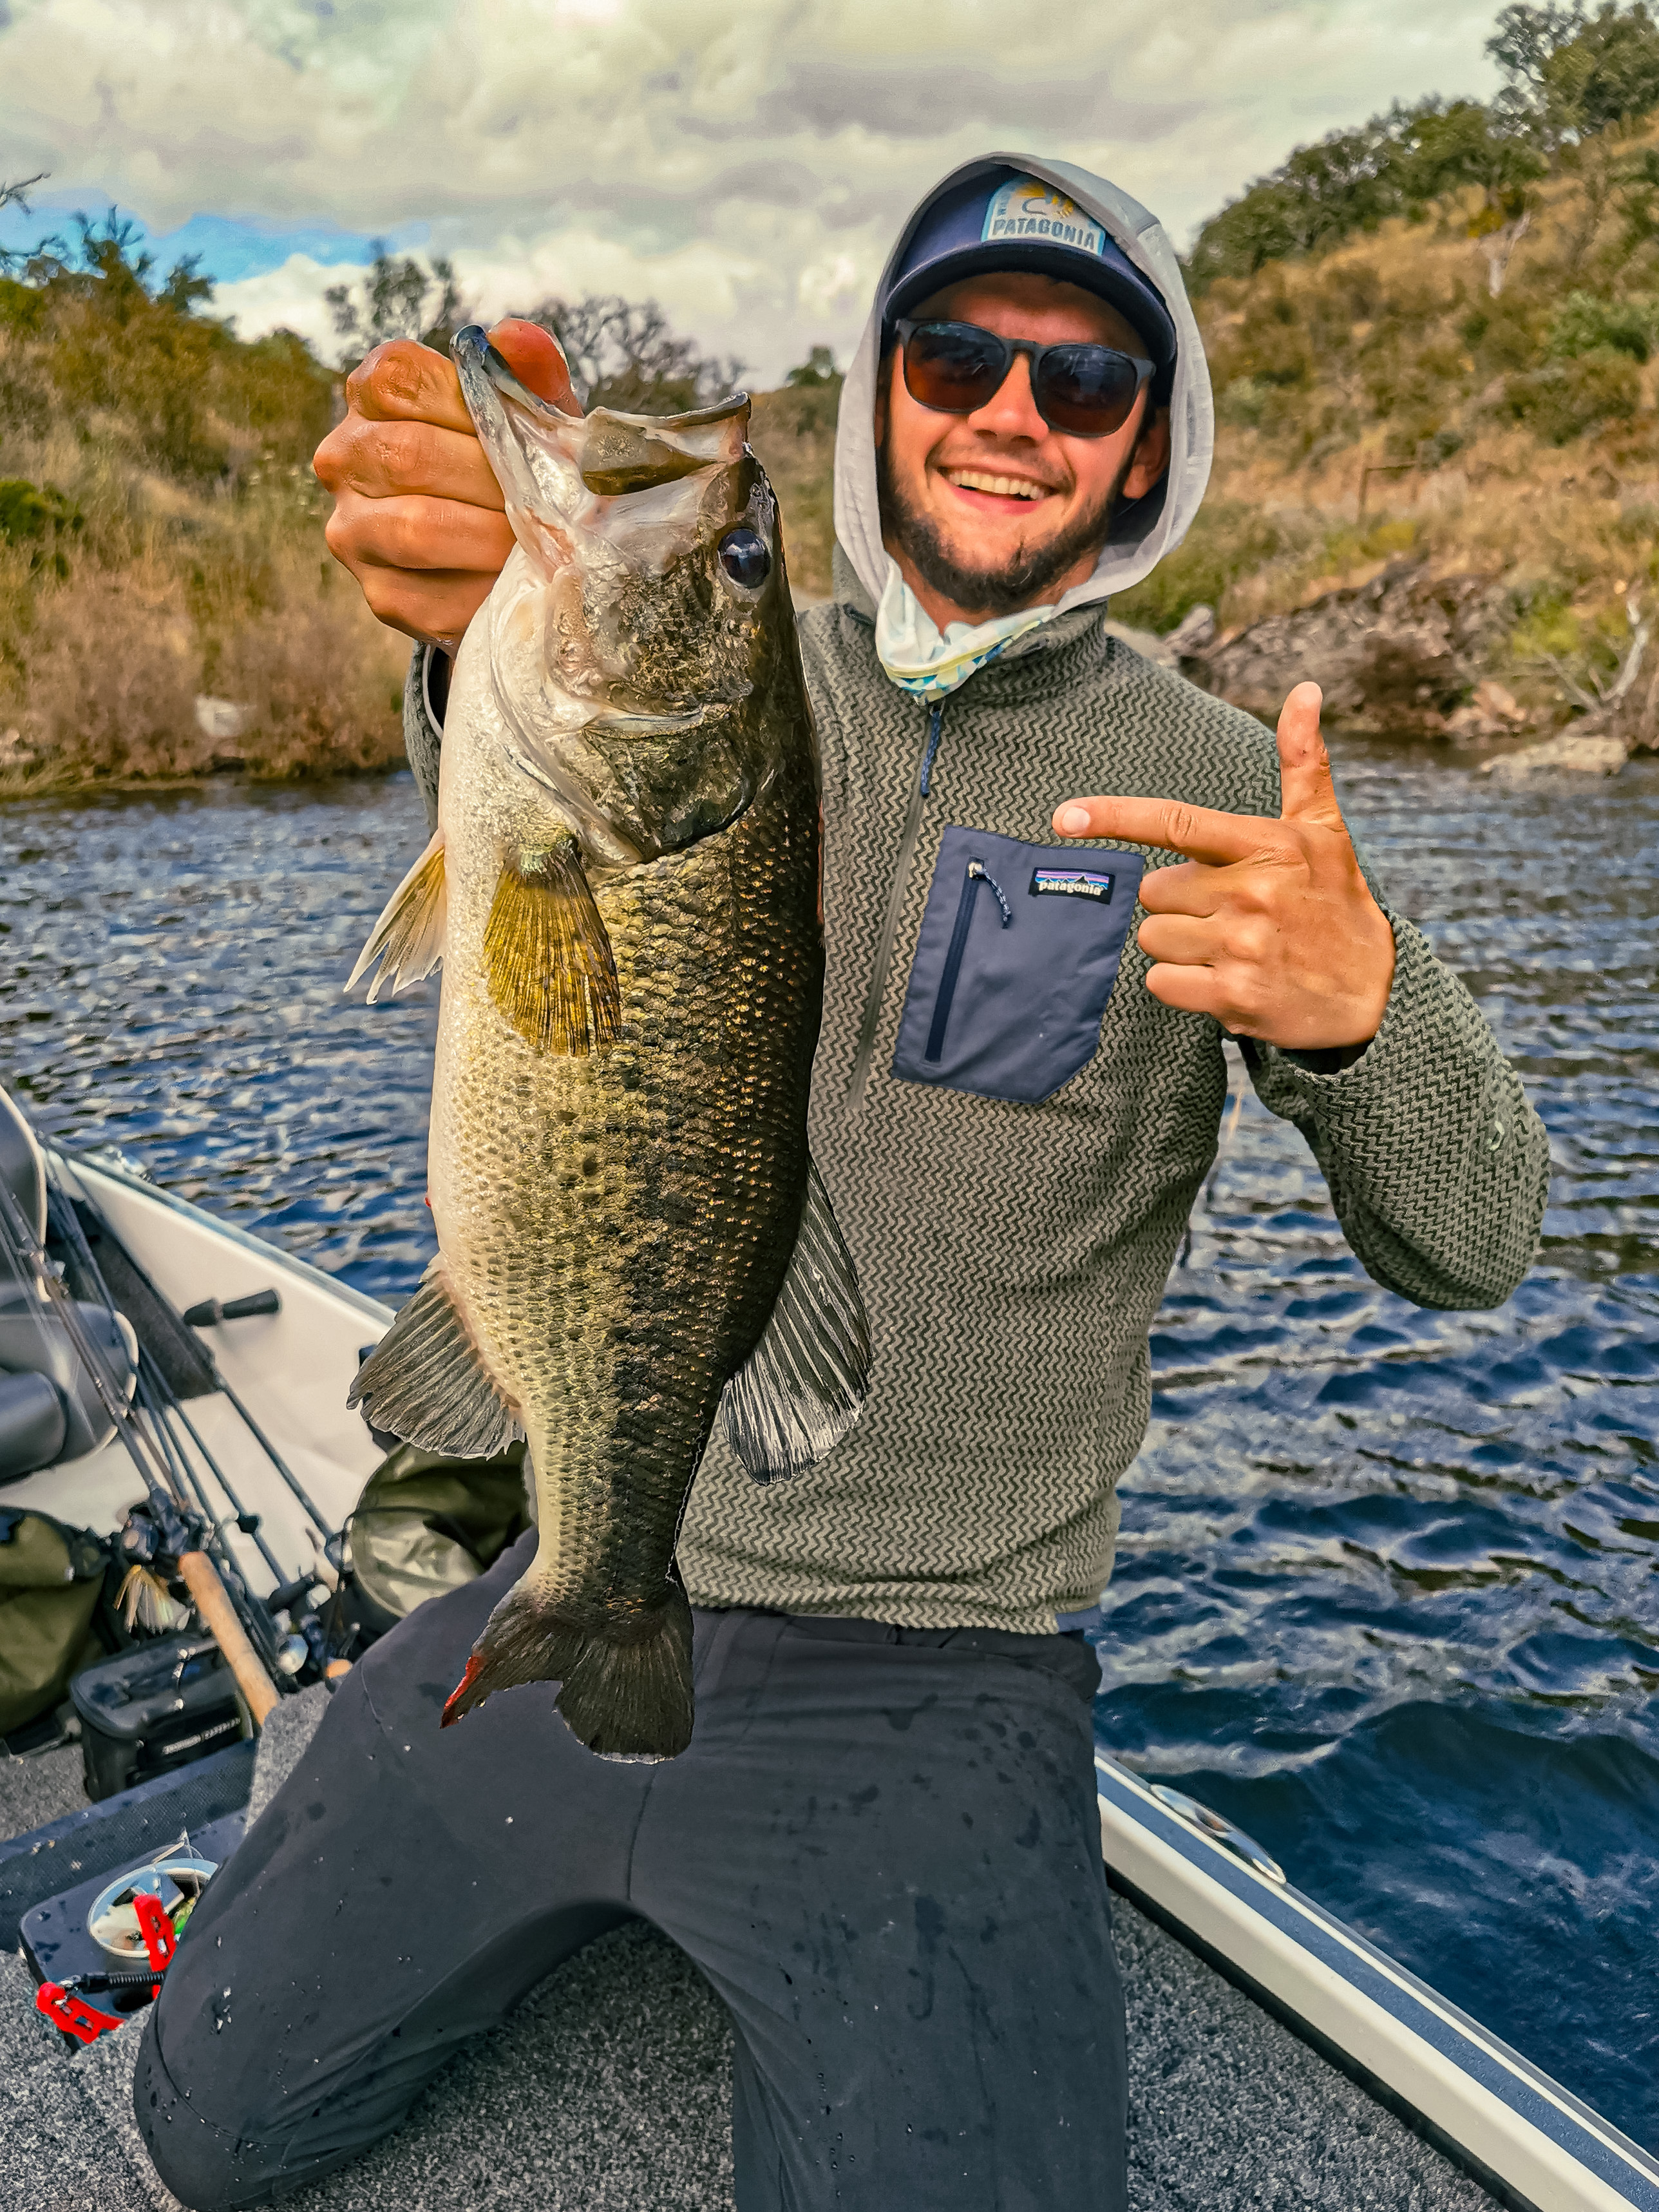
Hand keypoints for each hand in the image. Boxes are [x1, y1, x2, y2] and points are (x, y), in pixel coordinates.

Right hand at [313, 319, 578, 648]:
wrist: (504, 555)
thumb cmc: (514, 467)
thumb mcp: (527, 414)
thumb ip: (525, 373)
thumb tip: (513, 339)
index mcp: (372, 394)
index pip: (403, 380)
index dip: (471, 406)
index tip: (518, 432)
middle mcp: (344, 456)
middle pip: (411, 454)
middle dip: (491, 480)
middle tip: (543, 499)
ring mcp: (353, 529)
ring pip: (416, 527)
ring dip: (490, 537)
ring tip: (536, 541)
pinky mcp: (381, 594)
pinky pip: (433, 595)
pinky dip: (487, 589)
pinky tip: (515, 581)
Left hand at [1051, 682, 1394, 1049]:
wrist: (1374, 993)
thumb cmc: (1335, 902)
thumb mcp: (1324, 830)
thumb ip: (1303, 762)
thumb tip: (1306, 690)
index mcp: (1267, 845)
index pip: (1176, 823)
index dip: (1115, 816)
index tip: (1064, 817)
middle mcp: (1251, 893)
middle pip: (1153, 891)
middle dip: (1178, 902)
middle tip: (1227, 912)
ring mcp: (1241, 946)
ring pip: (1152, 937)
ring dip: (1178, 945)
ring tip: (1230, 946)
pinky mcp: (1232, 996)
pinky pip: (1161, 981)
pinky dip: (1182, 984)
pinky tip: (1224, 979)